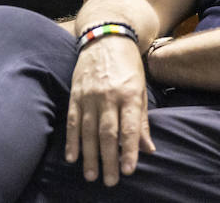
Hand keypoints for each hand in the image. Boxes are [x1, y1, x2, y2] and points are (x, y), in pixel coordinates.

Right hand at [64, 37, 153, 186]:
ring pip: (88, 130)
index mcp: (128, 94)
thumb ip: (142, 120)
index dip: (129, 150)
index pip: (129, 128)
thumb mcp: (141, 89)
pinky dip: (72, 140)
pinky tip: (72, 156)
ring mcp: (89, 95)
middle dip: (109, 159)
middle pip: (107, 133)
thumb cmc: (128, 65)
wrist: (106, 37)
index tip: (129, 170)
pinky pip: (72, 120)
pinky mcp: (75, 93)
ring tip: (91, 175)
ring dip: (89, 155)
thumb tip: (148, 149)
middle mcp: (108, 96)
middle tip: (110, 181)